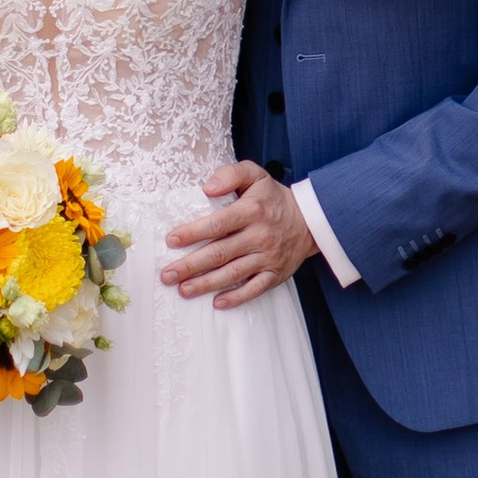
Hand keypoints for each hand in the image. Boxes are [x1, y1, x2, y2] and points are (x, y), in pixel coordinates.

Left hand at [160, 162, 316, 306]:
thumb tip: (207, 187)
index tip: (171, 240)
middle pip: (220, 253)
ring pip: (233, 274)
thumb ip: (231, 174)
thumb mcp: (256, 175)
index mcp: (252, 210)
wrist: (310, 219)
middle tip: (167, 274)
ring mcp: (268, 257)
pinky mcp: (275, 274)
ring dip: (206, 284)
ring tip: (183, 290)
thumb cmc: (272, 197)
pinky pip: (255, 289)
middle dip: (191, 266)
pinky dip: (236, 298)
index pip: (218, 223)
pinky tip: (217, 303)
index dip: (193, 233)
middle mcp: (260, 235)